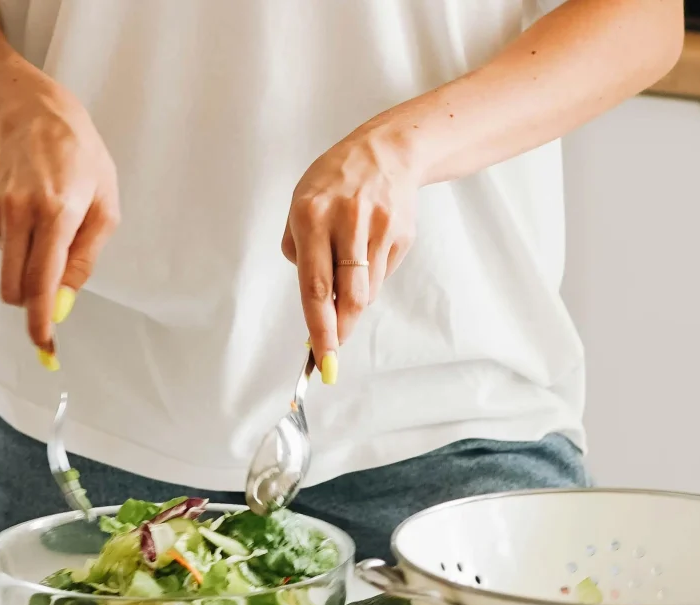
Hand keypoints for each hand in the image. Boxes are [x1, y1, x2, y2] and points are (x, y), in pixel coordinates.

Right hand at [0, 82, 118, 367]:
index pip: (41, 281)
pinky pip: (3, 255)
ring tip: (52, 233)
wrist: (35, 116)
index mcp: (57, 214)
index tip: (44, 347)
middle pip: (14, 289)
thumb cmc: (81, 159)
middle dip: (31, 305)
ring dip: (30, 272)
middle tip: (52, 305)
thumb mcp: (105, 208)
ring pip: (8, 275)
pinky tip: (33, 221)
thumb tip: (63, 302)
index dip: (40, 321)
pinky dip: (20, 252)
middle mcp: (20, 214)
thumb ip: (85, 260)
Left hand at [281, 130, 417, 383]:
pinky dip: (369, 278)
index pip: (315, 286)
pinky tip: (365, 255)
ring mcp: (378, 228)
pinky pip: (382, 274)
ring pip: (368, 290)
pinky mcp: (401, 235)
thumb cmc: (334, 183)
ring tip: (346, 285)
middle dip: (340, 330)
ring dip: (354, 303)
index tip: (321, 356)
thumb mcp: (300, 203)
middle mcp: (347, 222)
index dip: (319, 327)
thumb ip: (298, 248)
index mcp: (311, 216)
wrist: (386, 152)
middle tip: (333, 349)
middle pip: (349, 297)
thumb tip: (314, 300)